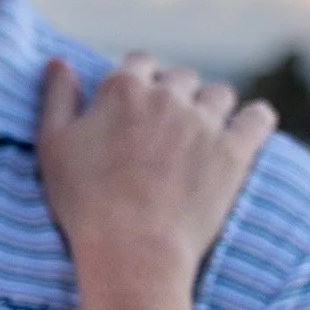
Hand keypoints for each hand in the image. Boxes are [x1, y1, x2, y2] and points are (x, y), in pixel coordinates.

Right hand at [37, 53, 275, 309]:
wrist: (132, 249)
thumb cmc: (84, 202)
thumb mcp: (52, 146)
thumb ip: (56, 97)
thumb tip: (59, 61)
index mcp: (123, 89)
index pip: (138, 62)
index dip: (136, 80)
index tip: (134, 104)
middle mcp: (167, 95)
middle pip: (180, 76)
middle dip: (173, 93)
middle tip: (164, 126)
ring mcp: (205, 121)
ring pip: (218, 93)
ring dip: (210, 106)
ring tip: (200, 132)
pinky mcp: (234, 150)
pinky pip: (258, 117)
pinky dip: (254, 119)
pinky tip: (248, 127)